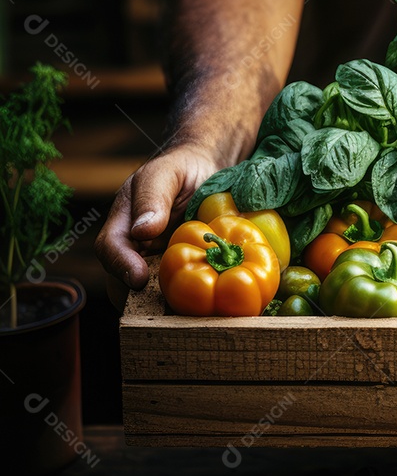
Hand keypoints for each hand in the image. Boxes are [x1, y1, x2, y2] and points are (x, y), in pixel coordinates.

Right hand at [95, 144, 222, 289]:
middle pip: (122, 277)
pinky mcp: (176, 267)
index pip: (110, 248)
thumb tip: (141, 231)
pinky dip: (182, 296)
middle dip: (137, 294)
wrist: (208, 172)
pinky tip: (200, 301)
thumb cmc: (183, 168)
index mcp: (123, 220)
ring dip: (161, 300)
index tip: (137, 279)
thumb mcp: (167, 173)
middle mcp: (134, 244)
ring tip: (183, 307)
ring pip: (146, 289)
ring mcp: (155, 258)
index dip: (120, 265)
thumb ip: (153, 197)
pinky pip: (172, 287)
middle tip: (163, 303)